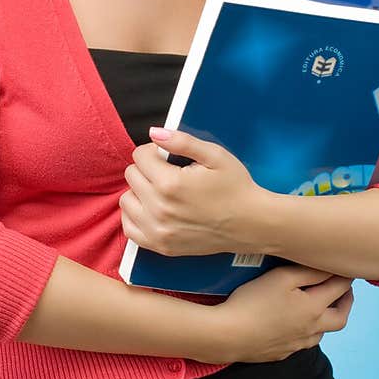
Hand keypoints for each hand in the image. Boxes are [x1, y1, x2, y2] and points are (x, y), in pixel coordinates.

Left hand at [119, 127, 258, 258]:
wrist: (252, 224)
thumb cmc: (236, 187)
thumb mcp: (215, 155)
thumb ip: (182, 141)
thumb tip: (153, 132)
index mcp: (170, 183)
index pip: (139, 156)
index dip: (154, 151)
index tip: (168, 157)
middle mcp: (159, 209)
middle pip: (131, 176)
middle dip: (147, 169)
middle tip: (168, 173)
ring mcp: (158, 230)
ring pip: (126, 200)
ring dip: (139, 192)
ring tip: (161, 191)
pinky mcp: (160, 246)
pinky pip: (129, 228)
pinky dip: (136, 216)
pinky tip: (151, 209)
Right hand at [214, 264, 353, 363]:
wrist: (228, 335)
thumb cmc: (253, 301)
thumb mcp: (282, 277)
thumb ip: (309, 272)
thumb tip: (330, 268)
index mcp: (314, 308)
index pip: (340, 289)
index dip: (346, 277)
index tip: (347, 268)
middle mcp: (311, 329)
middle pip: (341, 318)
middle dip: (346, 302)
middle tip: (344, 290)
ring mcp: (297, 344)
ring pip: (322, 333)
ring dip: (326, 319)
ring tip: (320, 306)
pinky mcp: (282, 353)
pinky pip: (303, 343)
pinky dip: (307, 331)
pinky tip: (295, 324)